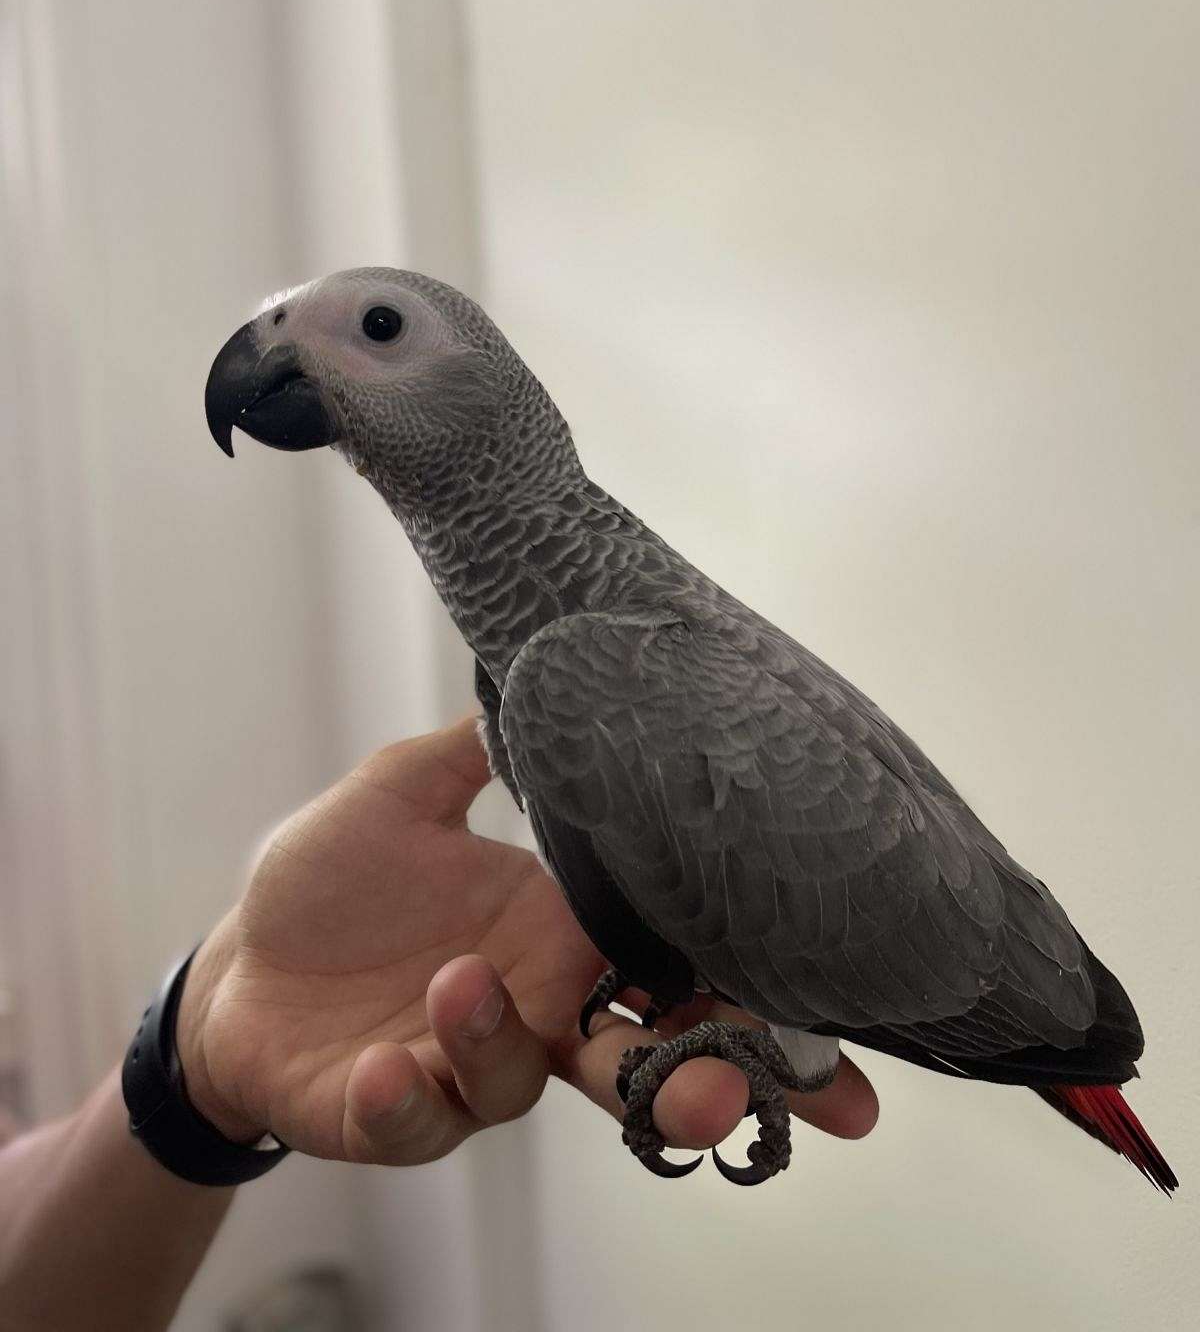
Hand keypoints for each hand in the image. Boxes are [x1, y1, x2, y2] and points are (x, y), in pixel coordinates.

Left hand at [176, 719, 877, 1163]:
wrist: (237, 965)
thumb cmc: (332, 883)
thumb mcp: (401, 790)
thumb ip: (479, 745)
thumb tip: (550, 663)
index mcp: (558, 936)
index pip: (678, 974)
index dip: (757, 1009)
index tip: (838, 1045)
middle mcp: (532, 1010)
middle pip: (638, 1064)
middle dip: (691, 1087)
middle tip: (716, 1094)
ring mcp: (461, 1067)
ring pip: (522, 1085)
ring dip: (500, 1044)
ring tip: (454, 984)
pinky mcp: (387, 1110)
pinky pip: (413, 1122)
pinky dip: (408, 1099)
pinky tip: (386, 1064)